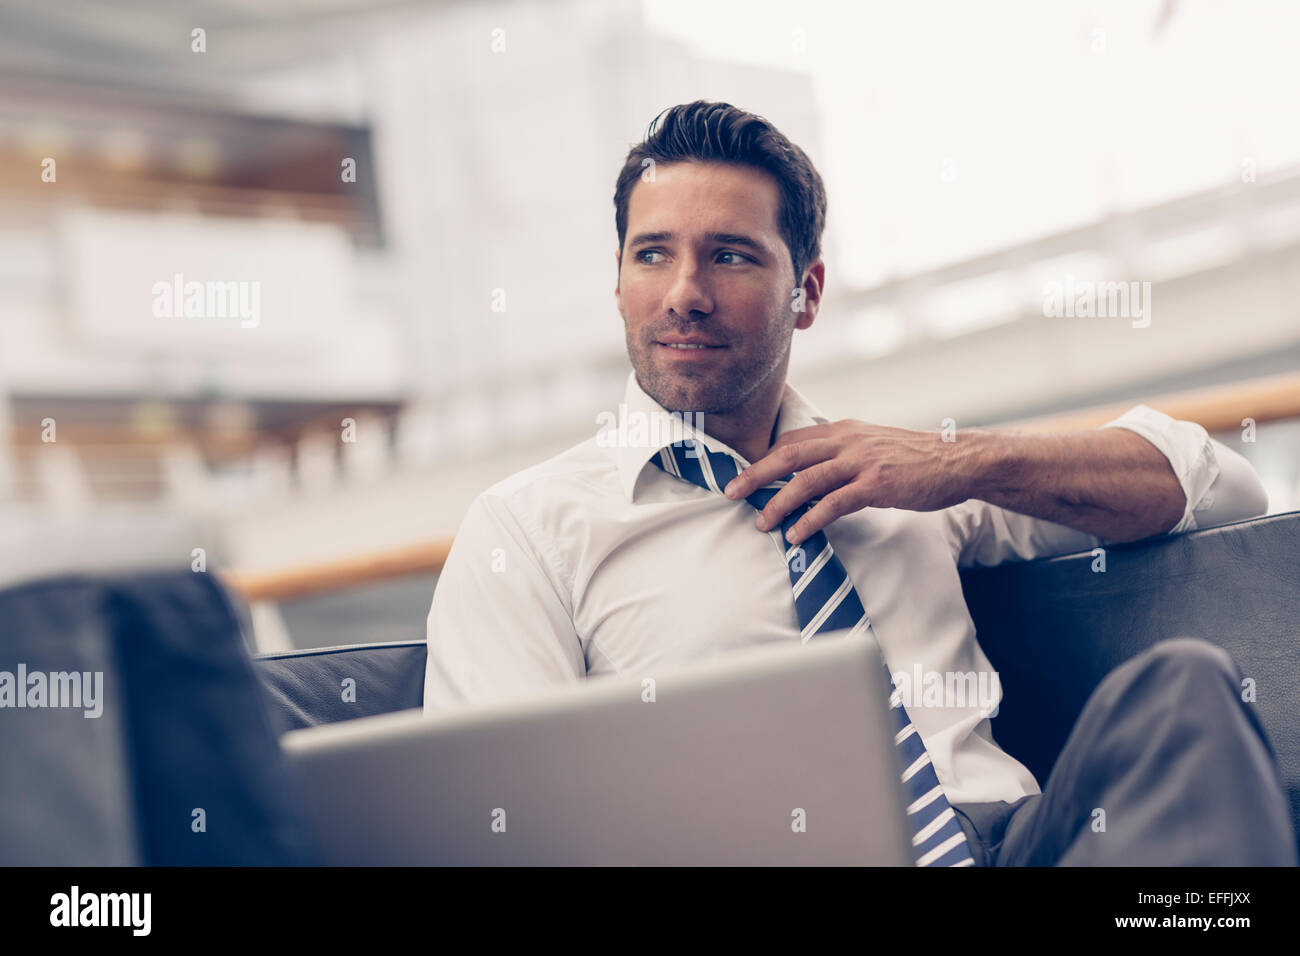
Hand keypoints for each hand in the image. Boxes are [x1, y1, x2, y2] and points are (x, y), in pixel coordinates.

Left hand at [722, 420, 978, 546]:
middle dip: (756, 475)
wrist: (959, 460)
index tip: (744, 475)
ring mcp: (862, 461)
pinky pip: (834, 503)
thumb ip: (844, 455)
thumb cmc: (916, 459)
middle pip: (789, 454)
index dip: (765, 458)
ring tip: (761, 524)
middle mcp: (848, 440)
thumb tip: (814, 474)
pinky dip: (811, 519)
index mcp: (844, 430)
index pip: (793, 440)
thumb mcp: (874, 446)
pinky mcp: (877, 484)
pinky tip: (797, 534)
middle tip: (732, 493)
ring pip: (807, 480)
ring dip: (779, 503)